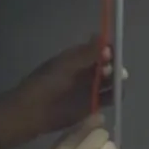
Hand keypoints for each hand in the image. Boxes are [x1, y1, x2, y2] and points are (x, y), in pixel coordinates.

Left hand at [0, 37, 125, 148]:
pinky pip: (108, 98)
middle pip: (108, 65)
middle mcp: (85, 71)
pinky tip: (116, 94)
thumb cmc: (45, 85)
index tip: (112, 52)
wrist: (32, 113)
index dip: (107, 49)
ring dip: (116, 79)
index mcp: (75, 58)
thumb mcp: (65, 66)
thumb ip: (85, 54)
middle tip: (111, 70)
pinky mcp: (91, 106)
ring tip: (113, 80)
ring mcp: (89, 89)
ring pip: (110, 81)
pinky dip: (116, 96)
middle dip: (113, 65)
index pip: (98, 49)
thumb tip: (101, 36)